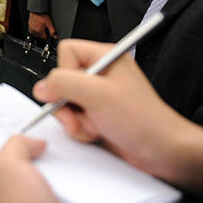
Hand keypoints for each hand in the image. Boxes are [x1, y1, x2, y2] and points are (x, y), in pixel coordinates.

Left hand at [0, 136, 63, 202]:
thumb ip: (15, 144)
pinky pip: (47, 187)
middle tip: (28, 132)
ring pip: (28, 174)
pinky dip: (55, 179)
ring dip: (40, 163)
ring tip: (50, 151)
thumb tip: (31, 142)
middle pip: (4, 161)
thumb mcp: (10, 165)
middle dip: (18, 147)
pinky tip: (62, 173)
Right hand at [28, 12, 55, 38]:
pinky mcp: (29, 23)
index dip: (47, 37)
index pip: (43, 38)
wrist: (37, 9)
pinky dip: (33, 29)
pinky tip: (36, 26)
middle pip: (38, 36)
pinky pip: (30, 29)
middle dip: (41, 35)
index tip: (48, 35)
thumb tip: (55, 36)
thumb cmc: (42, 15)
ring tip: (40, 30)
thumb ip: (52, 30)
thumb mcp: (49, 23)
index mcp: (39, 31)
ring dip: (37, 33)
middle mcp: (34, 30)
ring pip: (33, 33)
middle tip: (45, 32)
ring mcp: (31, 26)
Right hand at [35, 39, 202, 193]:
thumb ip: (64, 84)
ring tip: (93, 126)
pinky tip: (97, 133)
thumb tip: (42, 86)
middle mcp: (100, 74)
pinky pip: (73, 119)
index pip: (66, 51)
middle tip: (80, 113)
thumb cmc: (144, 120)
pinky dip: (80, 129)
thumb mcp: (98, 95)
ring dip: (74, 119)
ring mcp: (98, 96)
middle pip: (62, 80)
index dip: (64, 71)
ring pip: (65, 102)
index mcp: (105, 57)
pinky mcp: (96, 115)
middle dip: (68, 102)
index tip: (72, 89)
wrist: (161, 152)